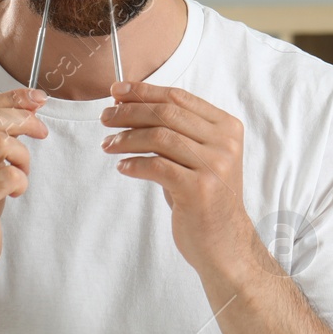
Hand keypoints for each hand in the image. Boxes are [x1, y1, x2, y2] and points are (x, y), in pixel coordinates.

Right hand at [0, 89, 48, 281]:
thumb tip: (29, 103)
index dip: (12, 98)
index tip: (37, 99)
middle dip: (24, 121)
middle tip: (41, 132)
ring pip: (1, 143)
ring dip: (23, 156)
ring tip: (21, 173)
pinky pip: (10, 175)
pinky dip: (22, 180)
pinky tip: (14, 193)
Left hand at [100, 82, 258, 278]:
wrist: (224, 242)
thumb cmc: (204, 198)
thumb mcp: (197, 157)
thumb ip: (175, 131)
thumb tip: (128, 105)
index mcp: (227, 127)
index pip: (179, 98)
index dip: (144, 91)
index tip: (117, 92)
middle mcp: (224, 143)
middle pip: (167, 114)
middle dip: (130, 112)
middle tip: (106, 118)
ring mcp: (214, 166)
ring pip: (160, 137)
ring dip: (127, 138)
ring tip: (108, 145)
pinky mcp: (199, 189)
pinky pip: (157, 167)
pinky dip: (134, 164)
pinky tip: (123, 167)